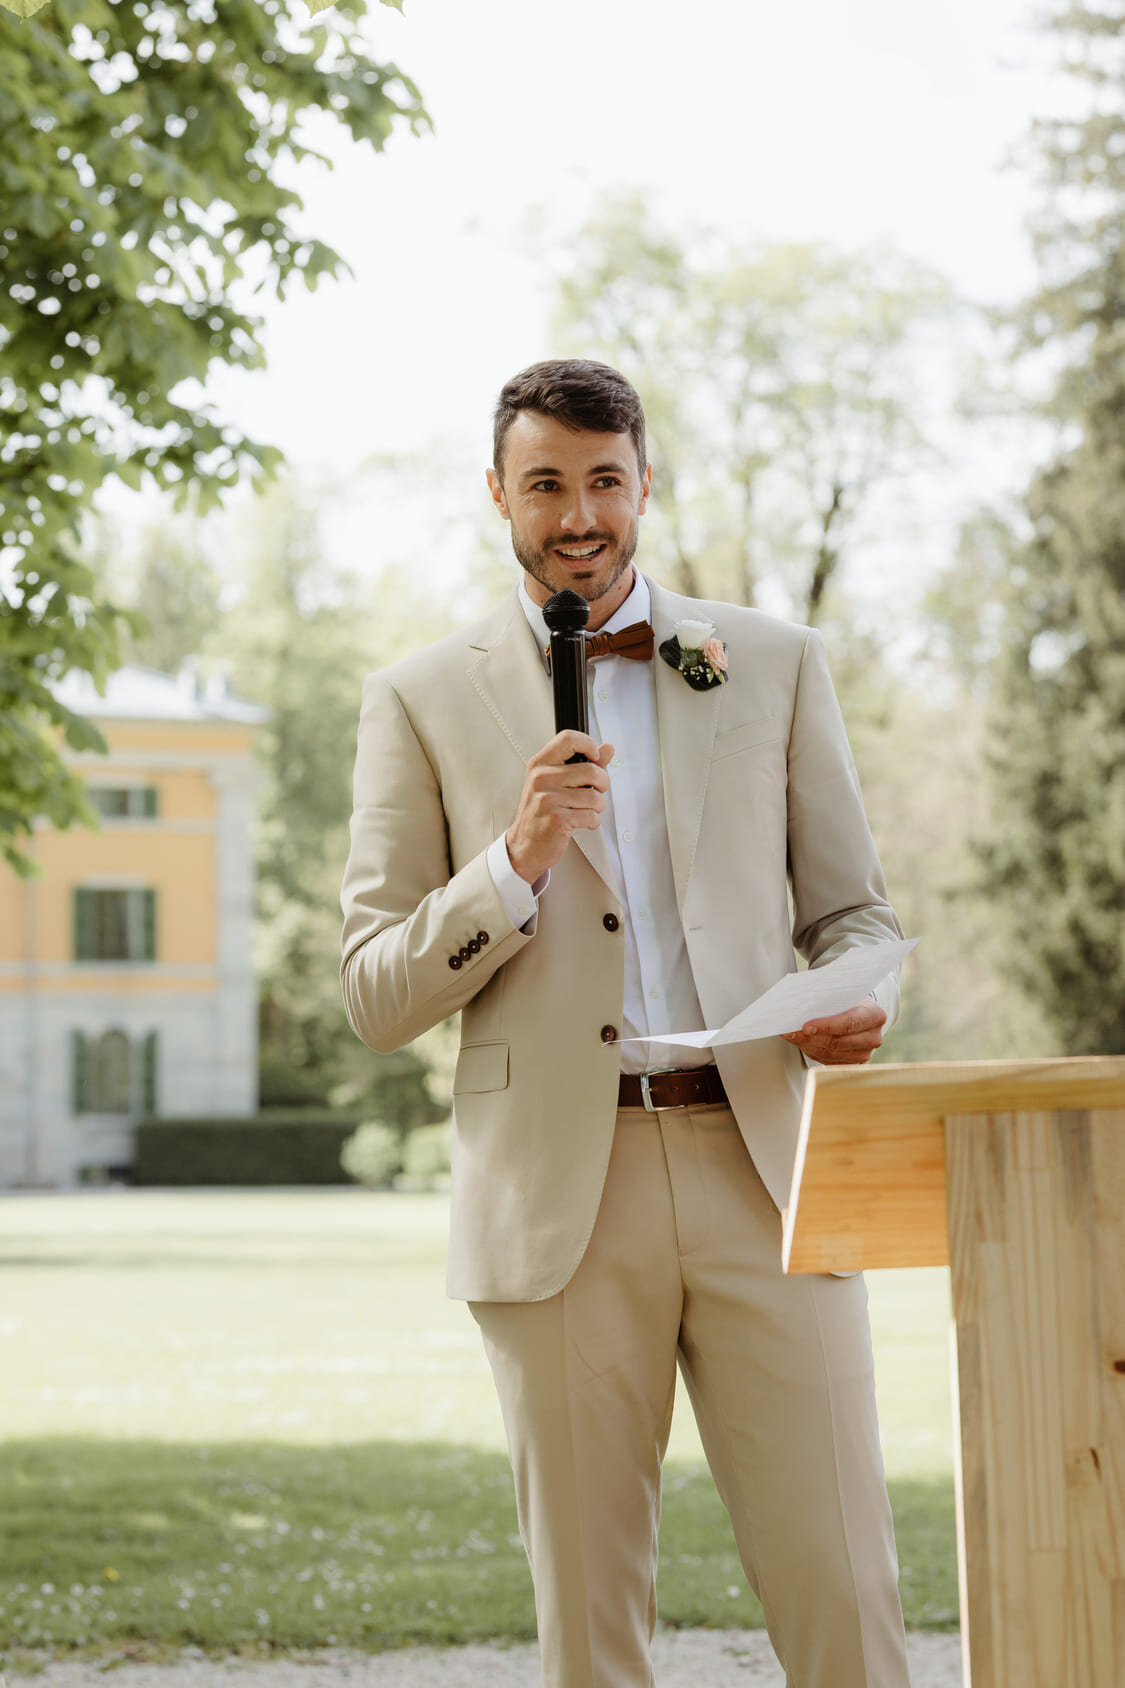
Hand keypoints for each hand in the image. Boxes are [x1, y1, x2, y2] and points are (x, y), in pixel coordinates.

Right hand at [505, 731, 614, 883]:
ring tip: (587, 809)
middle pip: (591, 770)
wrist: (525, 845)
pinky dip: (593, 821)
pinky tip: (582, 821)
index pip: (569, 739)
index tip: (594, 759)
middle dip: (603, 783)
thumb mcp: (556, 782)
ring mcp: (548, 799)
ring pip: (594, 796)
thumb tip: (607, 748)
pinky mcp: (557, 820)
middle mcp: (541, 778)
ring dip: (598, 806)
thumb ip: (584, 763)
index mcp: (540, 764)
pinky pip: (591, 816)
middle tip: (596, 791)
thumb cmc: (540, 812)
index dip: (589, 745)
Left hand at [781, 997, 886, 1065]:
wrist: (859, 1011)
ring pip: (830, 1054)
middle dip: (812, 1037)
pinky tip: (801, 1042)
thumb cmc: (849, 1000)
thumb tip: (800, 1007)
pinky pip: (828, 1060)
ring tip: (792, 1035)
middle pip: (838, 1042)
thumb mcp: (843, 993)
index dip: (826, 1026)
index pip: (849, 1023)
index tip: (805, 1026)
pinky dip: (812, 1051)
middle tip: (791, 1031)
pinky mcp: (853, 1063)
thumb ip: (827, 999)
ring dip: (808, 1045)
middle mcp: (874, 1037)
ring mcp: (865, 1053)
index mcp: (875, 1015)